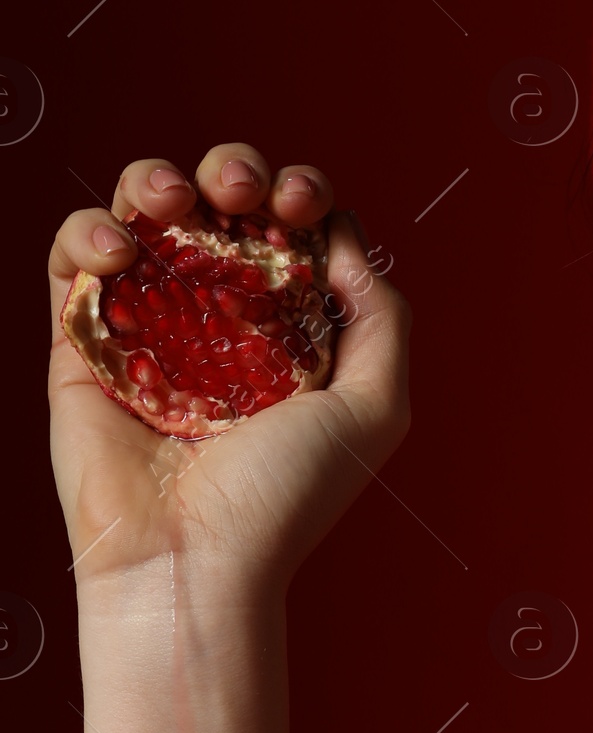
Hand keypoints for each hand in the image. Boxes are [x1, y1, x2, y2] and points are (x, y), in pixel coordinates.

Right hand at [48, 144, 409, 592]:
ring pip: (143, 213)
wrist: (191, 563)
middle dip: (235, 169)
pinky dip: (88, 231)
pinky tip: (118, 251)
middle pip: (220, 204)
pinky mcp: (81, 343)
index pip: (291, 227)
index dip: (299, 193)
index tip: (298, 202)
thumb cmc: (285, 499)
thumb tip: (342, 239)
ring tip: (173, 201)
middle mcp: (218, 318)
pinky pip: (72, 259)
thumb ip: (381, 317)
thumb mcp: (375, 408)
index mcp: (287, 326)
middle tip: (240, 193)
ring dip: (157, 180)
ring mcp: (147, 324)